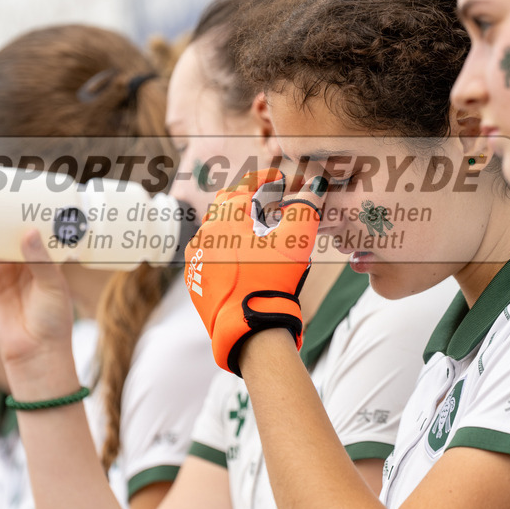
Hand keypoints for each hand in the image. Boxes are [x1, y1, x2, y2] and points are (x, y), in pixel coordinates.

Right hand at [0, 230, 74, 372]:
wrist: (35, 352)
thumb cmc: (54, 319)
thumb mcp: (53, 286)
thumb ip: (40, 261)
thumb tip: (28, 232)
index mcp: (37, 262)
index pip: (28, 233)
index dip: (23, 216)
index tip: (20, 194)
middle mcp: (15, 267)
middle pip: (3, 236)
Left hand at [184, 169, 322, 374]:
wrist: (248, 328)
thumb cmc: (272, 282)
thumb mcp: (295, 241)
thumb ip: (305, 209)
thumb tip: (314, 187)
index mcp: (224, 220)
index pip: (244, 187)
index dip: (264, 179)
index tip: (278, 179)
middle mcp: (203, 234)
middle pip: (225, 205)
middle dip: (247, 199)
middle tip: (268, 203)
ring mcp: (196, 257)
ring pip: (215, 230)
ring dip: (235, 225)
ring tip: (258, 231)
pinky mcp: (195, 278)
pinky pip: (209, 253)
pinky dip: (225, 248)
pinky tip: (244, 256)